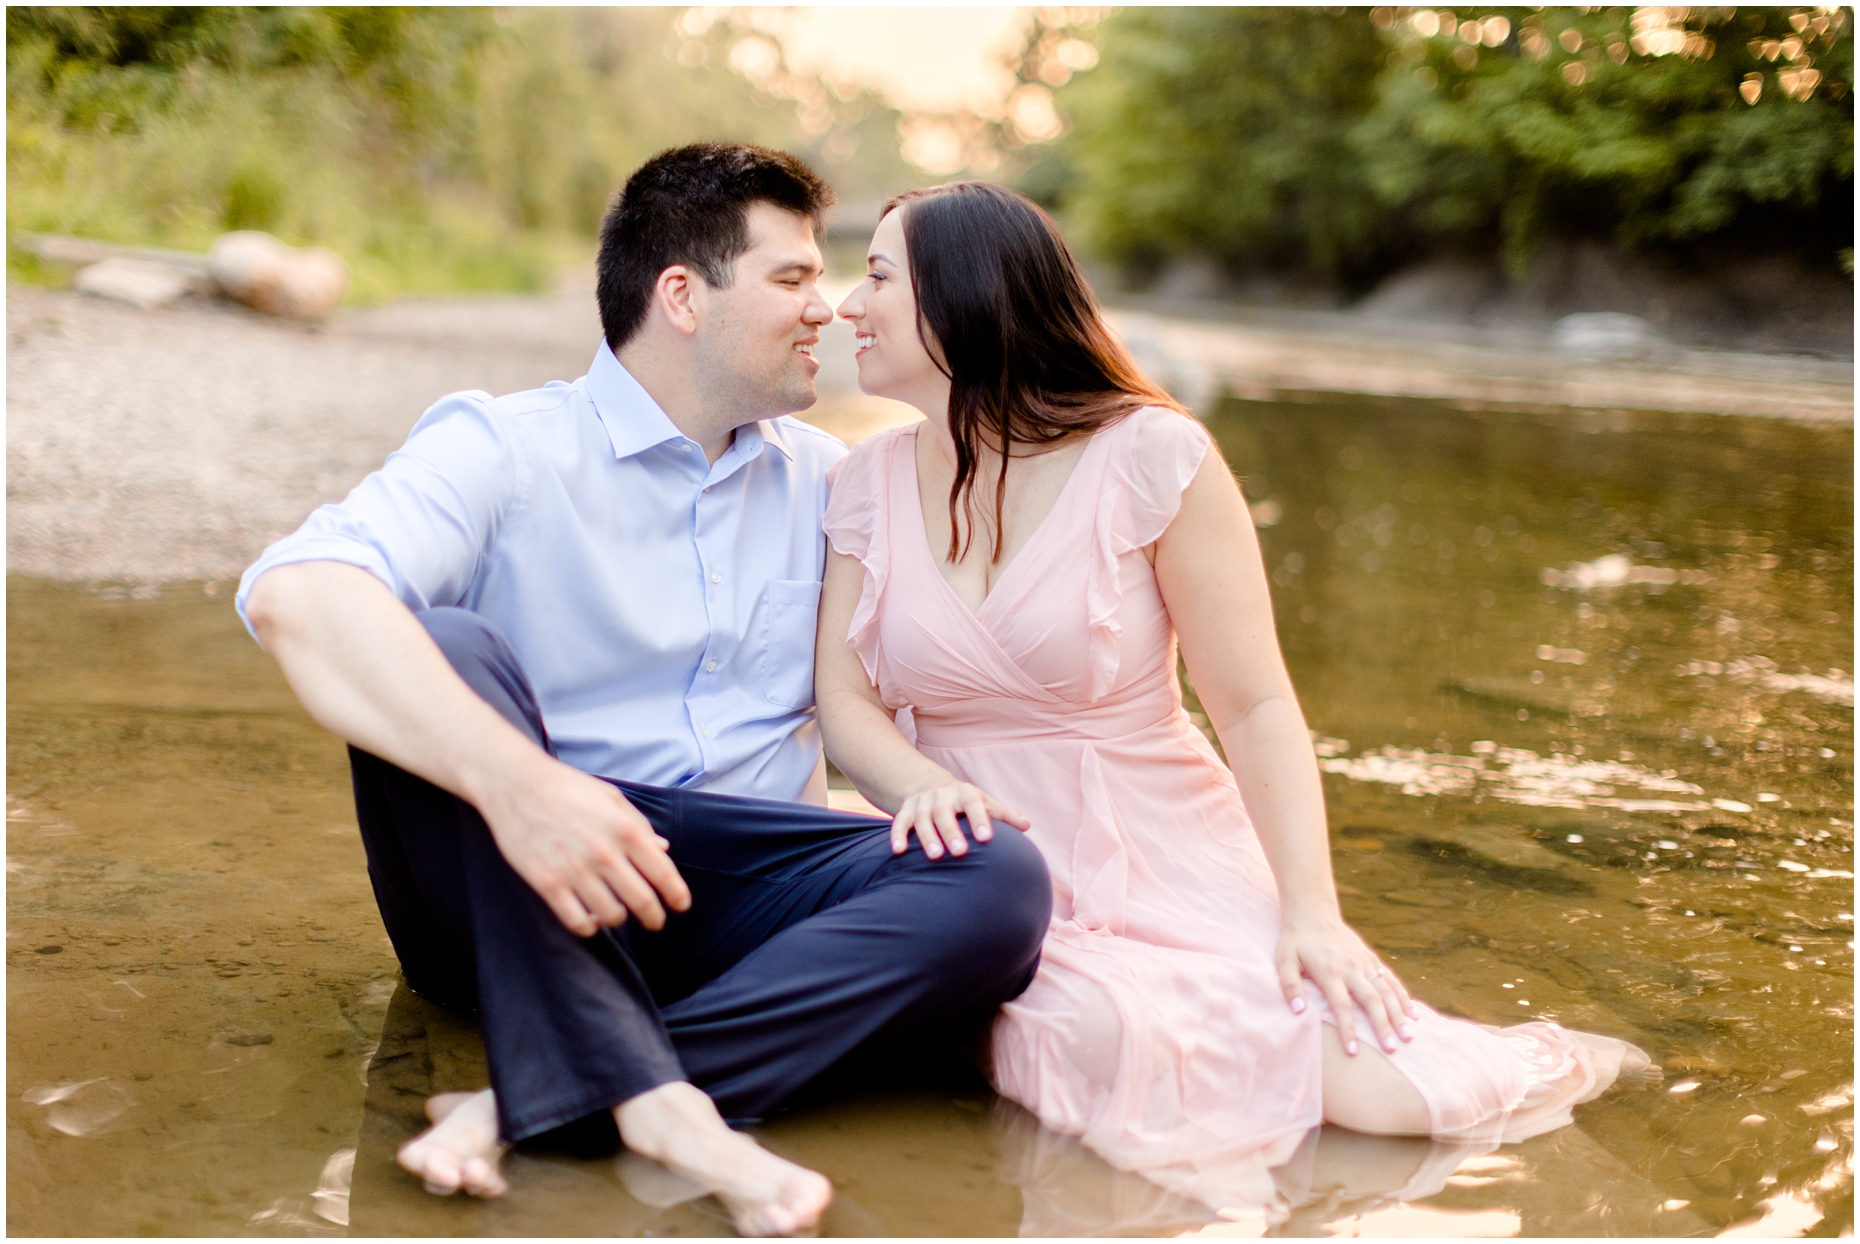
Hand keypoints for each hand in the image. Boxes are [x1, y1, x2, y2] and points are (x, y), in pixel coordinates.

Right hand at [475, 753, 691, 936]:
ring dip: (620, 920)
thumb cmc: (567, 787)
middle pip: (642, 901)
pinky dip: (589, 927)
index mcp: (626, 830)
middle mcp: (605, 853)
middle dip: (654, 917)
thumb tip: (663, 850)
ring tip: (618, 914)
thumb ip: (639, 826)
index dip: (677, 895)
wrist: (516, 783)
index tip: (680, 906)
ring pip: (612, 916)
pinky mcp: (547, 883)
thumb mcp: (611, 798)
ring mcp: (575, 870)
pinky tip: (591, 920)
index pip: (663, 874)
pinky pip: (577, 921)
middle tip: (655, 922)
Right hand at [891, 779, 1029, 859]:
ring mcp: (921, 802)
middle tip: (960, 852)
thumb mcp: (984, 803)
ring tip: (934, 857)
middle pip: (944, 812)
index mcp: (965, 793)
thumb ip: (1003, 814)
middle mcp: (941, 795)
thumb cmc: (966, 803)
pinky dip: (897, 835)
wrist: (930, 786)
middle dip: (951, 831)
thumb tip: (1026, 825)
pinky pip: (899, 822)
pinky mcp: (905, 810)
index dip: (980, 819)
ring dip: (926, 836)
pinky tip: (898, 851)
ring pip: (921, 818)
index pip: (973, 804)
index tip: (986, 838)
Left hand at [1276, 910, 1415, 1056]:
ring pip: (1387, 991)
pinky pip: (1391, 979)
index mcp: (1329, 971)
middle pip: (1371, 1000)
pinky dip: (1404, 997)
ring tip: (1408, 1037)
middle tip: (1391, 1050)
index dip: (1348, 1029)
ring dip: (1399, 1014)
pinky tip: (1413, 1015)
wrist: (1313, 913)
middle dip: (1382, 1026)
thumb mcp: (1284, 960)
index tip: (1353, 1051)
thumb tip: (1297, 1011)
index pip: (1341, 1005)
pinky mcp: (1372, 959)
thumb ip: (1289, 984)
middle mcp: (1352, 968)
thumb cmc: (1296, 941)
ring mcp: (1365, 963)